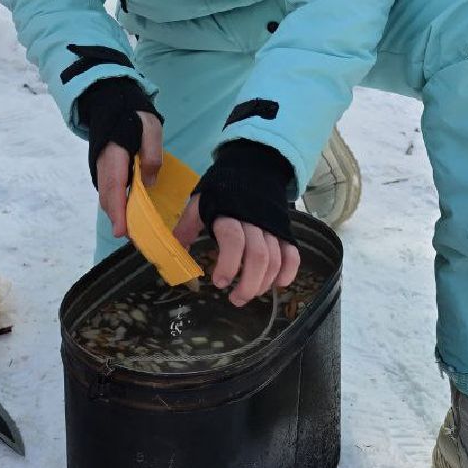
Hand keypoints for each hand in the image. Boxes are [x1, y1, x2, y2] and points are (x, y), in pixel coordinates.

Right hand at [77, 75, 160, 237]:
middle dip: (120, 220)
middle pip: (109, 198)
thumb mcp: (151, 129)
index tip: (123, 232)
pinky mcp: (104, 170)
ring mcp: (101, 169)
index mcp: (114, 155)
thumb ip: (151, 155)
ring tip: (135, 230)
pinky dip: (117, 205)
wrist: (111, 102)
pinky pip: (109, 192)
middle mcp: (103, 166)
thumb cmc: (134, 114)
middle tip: (136, 239)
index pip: (115, 188)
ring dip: (118, 214)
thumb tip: (149, 182)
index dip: (119, 211)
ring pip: (107, 197)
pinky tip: (129, 212)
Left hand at [173, 195, 300, 306]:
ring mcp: (272, 226)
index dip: (228, 264)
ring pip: (275, 259)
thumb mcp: (200, 201)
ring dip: (264, 283)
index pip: (233, 240)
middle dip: (248, 284)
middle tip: (235, 300)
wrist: (252, 167)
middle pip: (259, 256)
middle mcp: (254, 221)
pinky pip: (292, 253)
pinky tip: (278, 285)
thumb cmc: (222, 189)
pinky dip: (289, 272)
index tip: (218, 283)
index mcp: (230, 213)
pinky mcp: (284, 230)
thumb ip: (187, 225)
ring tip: (247, 295)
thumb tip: (174, 249)